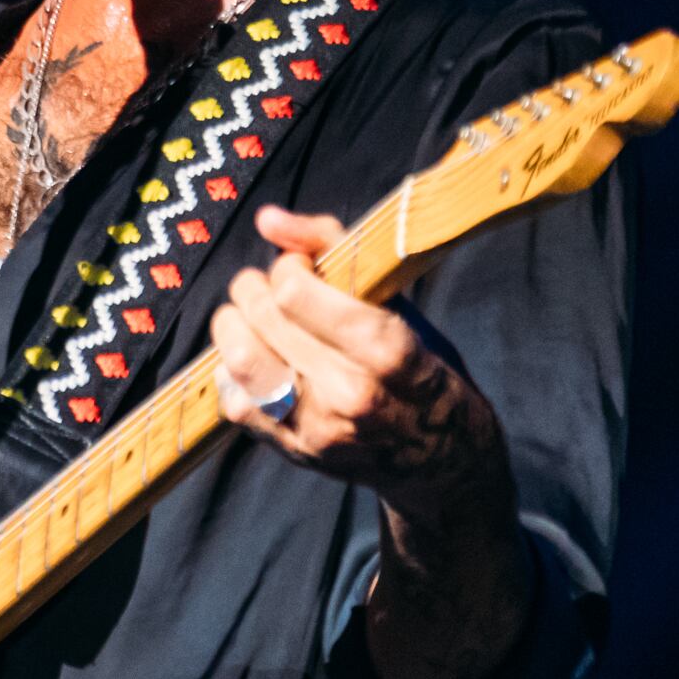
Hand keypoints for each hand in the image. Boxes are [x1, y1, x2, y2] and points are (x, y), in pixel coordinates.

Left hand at [208, 207, 507, 519]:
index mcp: (386, 351)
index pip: (295, 294)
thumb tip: (268, 218)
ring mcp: (318, 428)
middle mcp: (349, 394)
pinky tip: (258, 361)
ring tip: (253, 318)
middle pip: (263, 321)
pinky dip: (234, 372)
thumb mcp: (399, 305)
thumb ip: (334, 249)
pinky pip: (236, 401)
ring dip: (234, 326)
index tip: (300, 266)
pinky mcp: (294, 450)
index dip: (287, 267)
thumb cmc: (424, 368)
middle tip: (269, 285)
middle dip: (256, 288)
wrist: (445, 460)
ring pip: (238, 361)